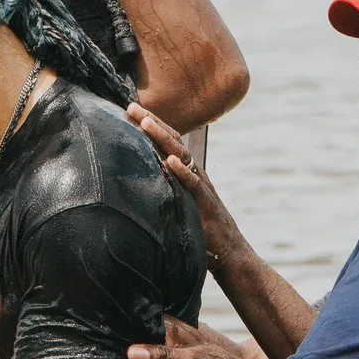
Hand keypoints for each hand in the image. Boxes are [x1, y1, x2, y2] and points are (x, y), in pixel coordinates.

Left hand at [126, 103, 246, 267]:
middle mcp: (194, 173)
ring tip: (145, 123)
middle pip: (173, 141)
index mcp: (186, 172)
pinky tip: (169, 160)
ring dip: (163, 138)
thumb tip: (140, 180)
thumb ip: (164, 190)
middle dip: (151, 122)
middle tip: (130, 106)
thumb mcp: (178, 204)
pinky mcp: (204, 203)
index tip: (129, 110)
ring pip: (181, 156)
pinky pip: (193, 184)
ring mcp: (200, 186)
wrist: (228, 252)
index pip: (168, 142)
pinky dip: (181, 171)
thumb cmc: (200, 230)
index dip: (150, 125)